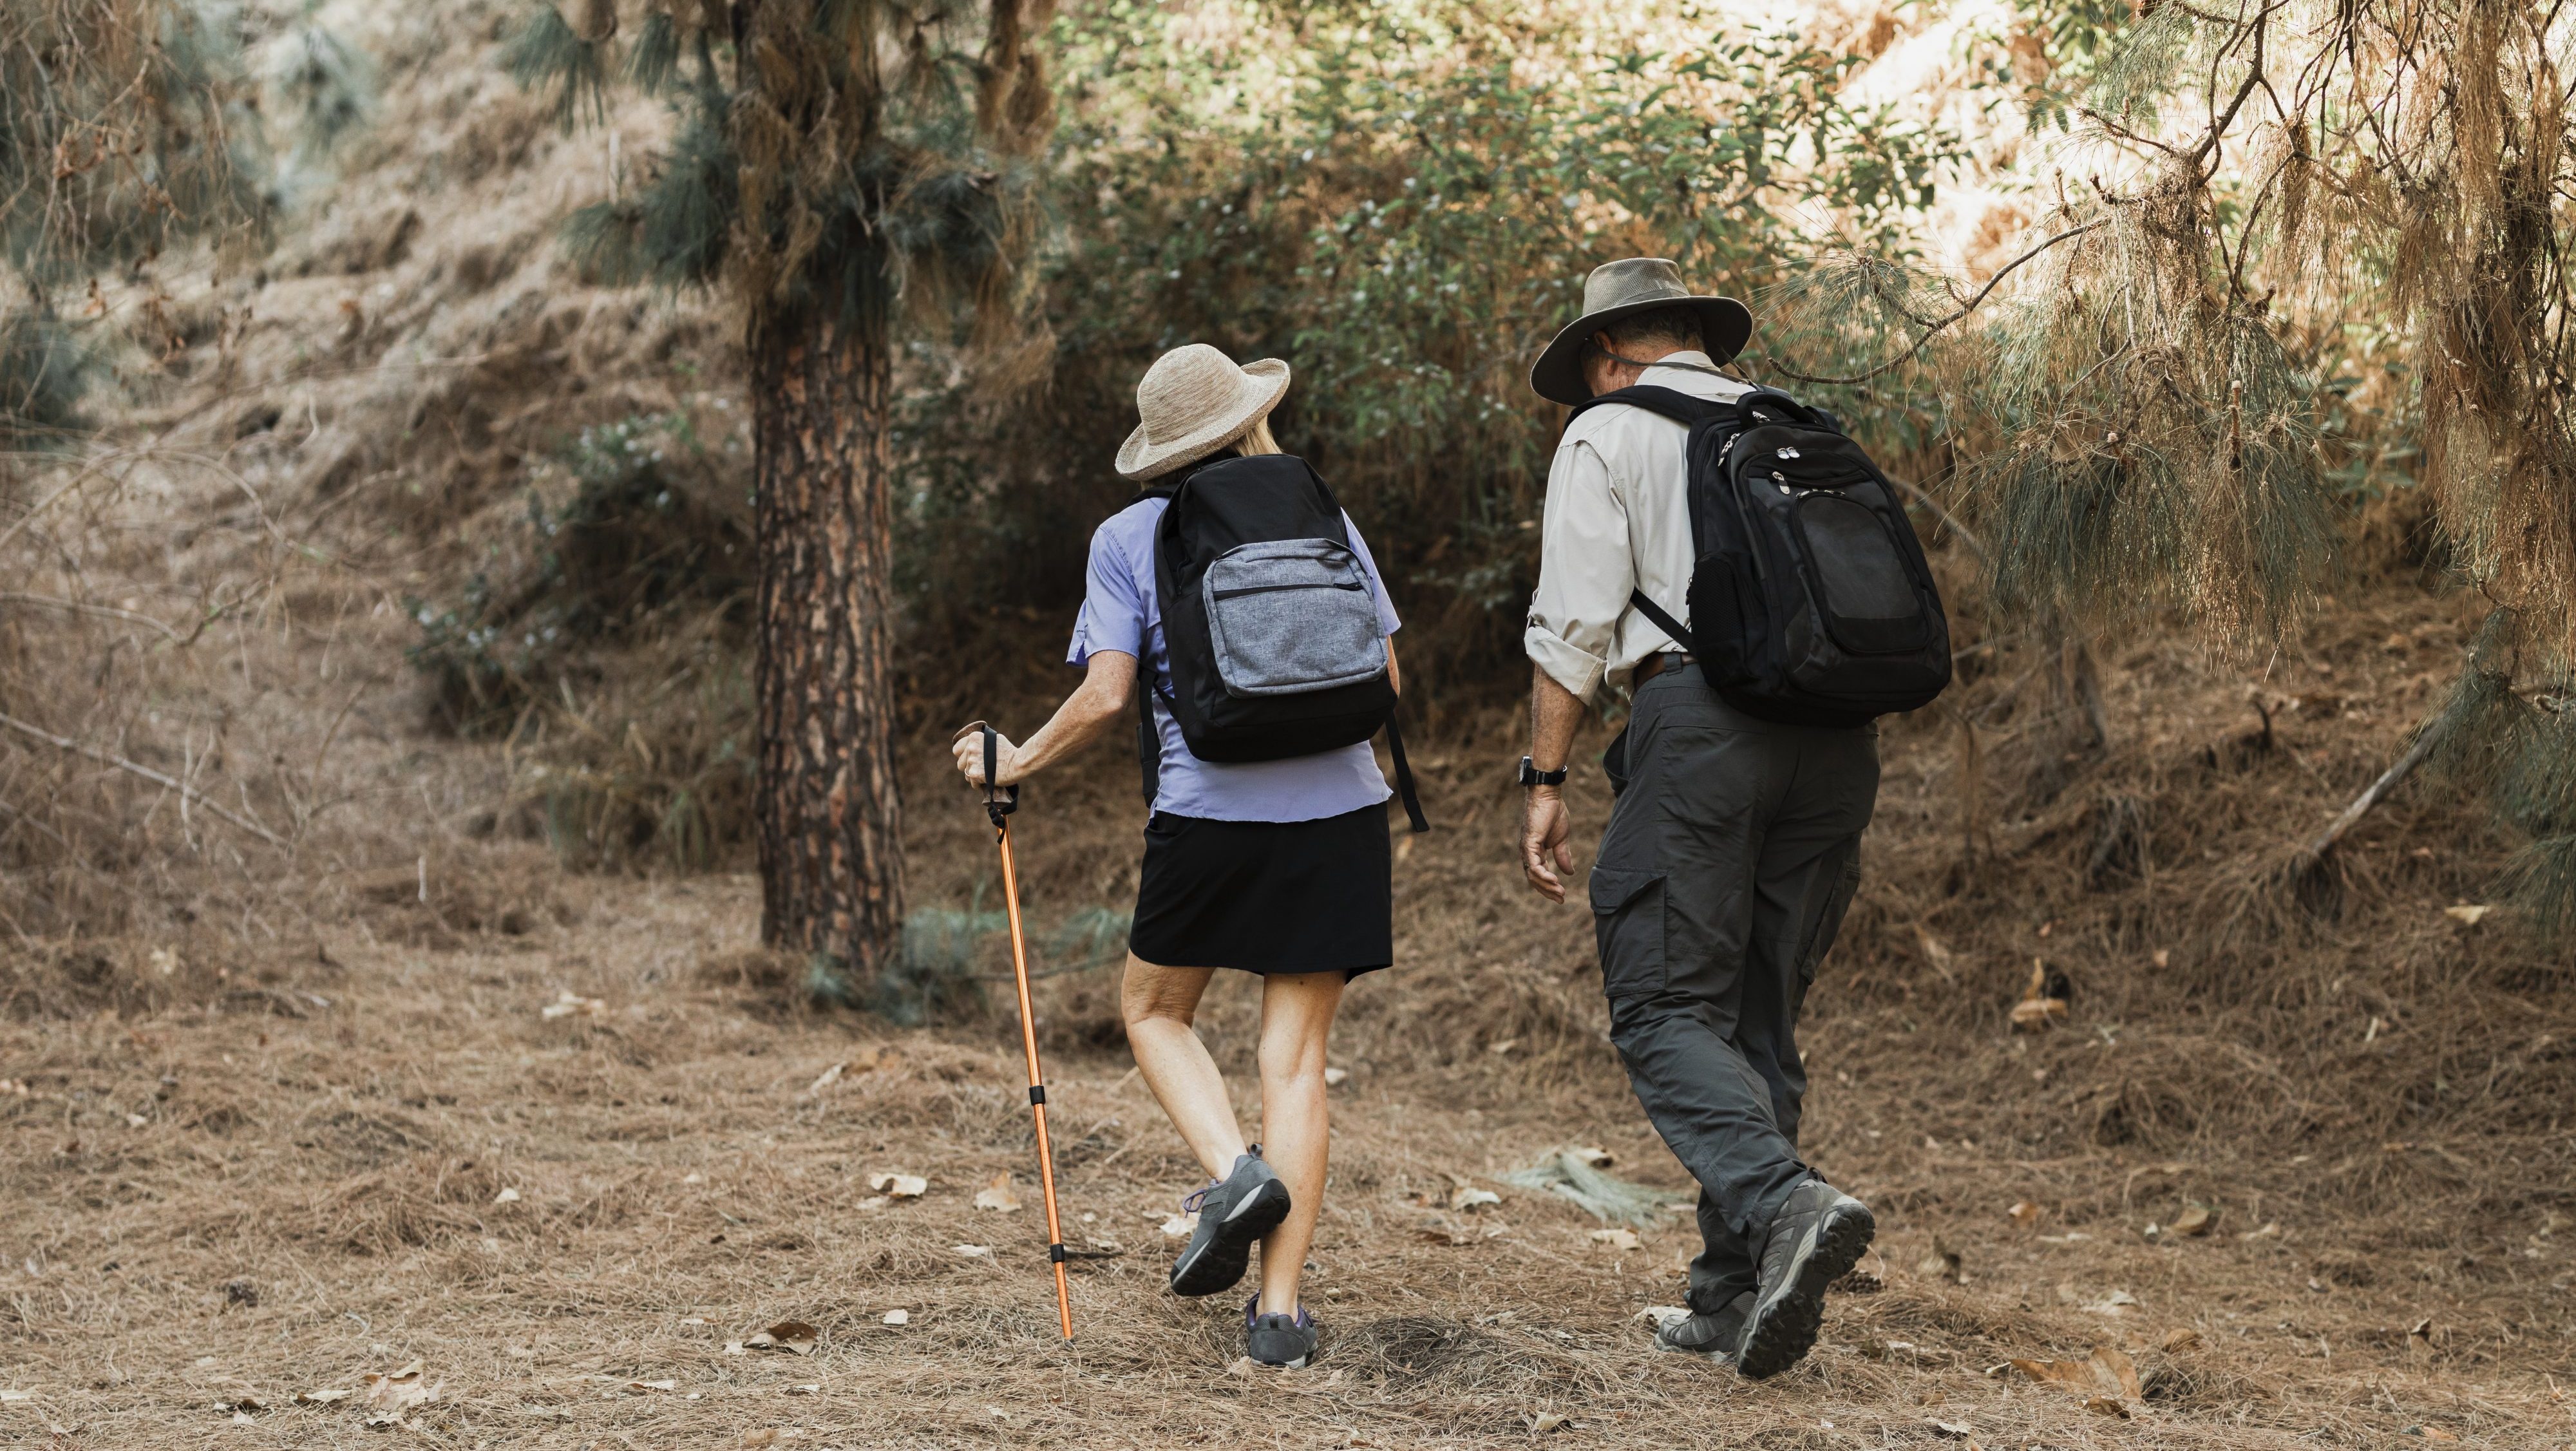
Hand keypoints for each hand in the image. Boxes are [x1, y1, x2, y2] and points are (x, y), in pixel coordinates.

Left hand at [951, 727, 1022, 786]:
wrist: (1017, 763)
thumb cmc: (1010, 752)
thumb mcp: (994, 739)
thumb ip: (982, 742)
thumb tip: (977, 745)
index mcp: (974, 738)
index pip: (957, 749)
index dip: (962, 756)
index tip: (968, 760)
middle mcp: (970, 748)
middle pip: (960, 764)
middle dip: (969, 768)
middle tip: (980, 769)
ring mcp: (971, 761)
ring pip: (966, 774)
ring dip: (974, 777)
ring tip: (986, 776)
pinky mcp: (974, 773)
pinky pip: (972, 783)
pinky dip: (979, 784)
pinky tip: (987, 782)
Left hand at [1521, 787, 1575, 901]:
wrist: (1549, 795)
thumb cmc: (1554, 813)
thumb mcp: (1562, 839)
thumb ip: (1563, 856)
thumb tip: (1569, 873)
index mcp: (1534, 852)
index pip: (1538, 875)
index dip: (1549, 887)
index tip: (1562, 896)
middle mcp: (1527, 852)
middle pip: (1533, 879)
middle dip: (1547, 891)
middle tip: (1561, 899)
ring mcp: (1526, 849)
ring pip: (1532, 875)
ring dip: (1547, 886)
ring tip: (1560, 892)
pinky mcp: (1529, 843)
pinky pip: (1533, 865)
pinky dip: (1543, 875)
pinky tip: (1555, 881)